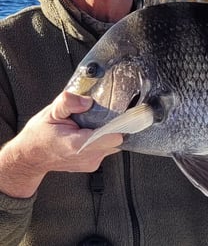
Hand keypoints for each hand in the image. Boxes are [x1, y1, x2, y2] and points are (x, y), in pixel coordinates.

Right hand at [0, 91, 122, 197]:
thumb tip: (87, 101)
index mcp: (78, 145)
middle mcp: (88, 157)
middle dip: (113, 125)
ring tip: (92, 124)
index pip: (112, 137)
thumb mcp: (50, 112)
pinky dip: (103, 139)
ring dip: (107, 132)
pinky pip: (107, 148)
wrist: (30, 157)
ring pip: (114, 143)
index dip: (118, 123)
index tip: (119, 113)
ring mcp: (91, 162)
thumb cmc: (39, 135)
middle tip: (101, 115)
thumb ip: (68, 103)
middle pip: (117, 139)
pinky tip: (90, 132)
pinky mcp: (93, 163)